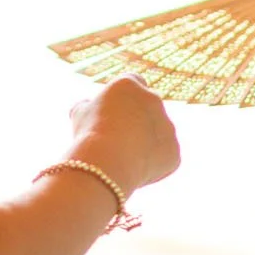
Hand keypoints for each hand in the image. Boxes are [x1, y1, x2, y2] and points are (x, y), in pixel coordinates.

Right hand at [68, 75, 177, 191]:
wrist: (106, 160)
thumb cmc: (89, 134)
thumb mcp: (80, 114)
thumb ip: (88, 106)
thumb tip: (87, 106)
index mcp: (129, 84)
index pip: (132, 84)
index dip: (124, 101)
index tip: (115, 115)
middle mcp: (153, 99)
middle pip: (148, 108)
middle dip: (138, 120)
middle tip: (119, 139)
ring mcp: (167, 125)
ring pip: (158, 133)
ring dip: (147, 142)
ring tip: (124, 158)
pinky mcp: (174, 150)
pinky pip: (165, 157)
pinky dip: (154, 163)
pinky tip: (135, 170)